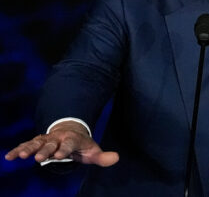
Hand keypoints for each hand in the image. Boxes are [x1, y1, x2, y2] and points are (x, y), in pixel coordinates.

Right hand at [4, 121, 118, 166]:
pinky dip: (18, 149)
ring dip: (28, 149)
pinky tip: (8, 157)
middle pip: (51, 144)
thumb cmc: (82, 145)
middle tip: (40, 158)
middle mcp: (58, 138)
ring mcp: (47, 139)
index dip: (64, 149)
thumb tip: (116, 158)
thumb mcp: (93, 151)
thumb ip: (102, 156)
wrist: (71, 130)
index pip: (69, 144)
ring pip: (36, 143)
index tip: (59, 155)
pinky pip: (26, 145)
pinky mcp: (38, 142)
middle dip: (45, 150)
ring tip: (19, 156)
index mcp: (72, 139)